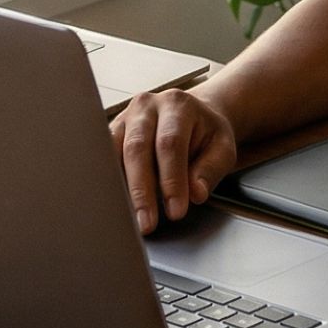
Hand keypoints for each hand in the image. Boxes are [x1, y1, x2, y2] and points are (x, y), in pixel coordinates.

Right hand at [111, 88, 239, 232]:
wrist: (193, 117)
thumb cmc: (206, 135)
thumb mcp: (222, 149)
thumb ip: (211, 170)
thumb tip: (195, 193)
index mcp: (177, 105)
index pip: (170, 144)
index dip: (172, 180)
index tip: (176, 210)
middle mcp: (146, 106)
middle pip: (136, 148)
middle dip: (141, 190)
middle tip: (147, 222)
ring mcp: (124, 118)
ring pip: (114, 154)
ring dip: (121, 190)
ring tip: (130, 219)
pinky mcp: (111, 133)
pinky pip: (105, 159)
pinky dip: (110, 184)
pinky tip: (117, 205)